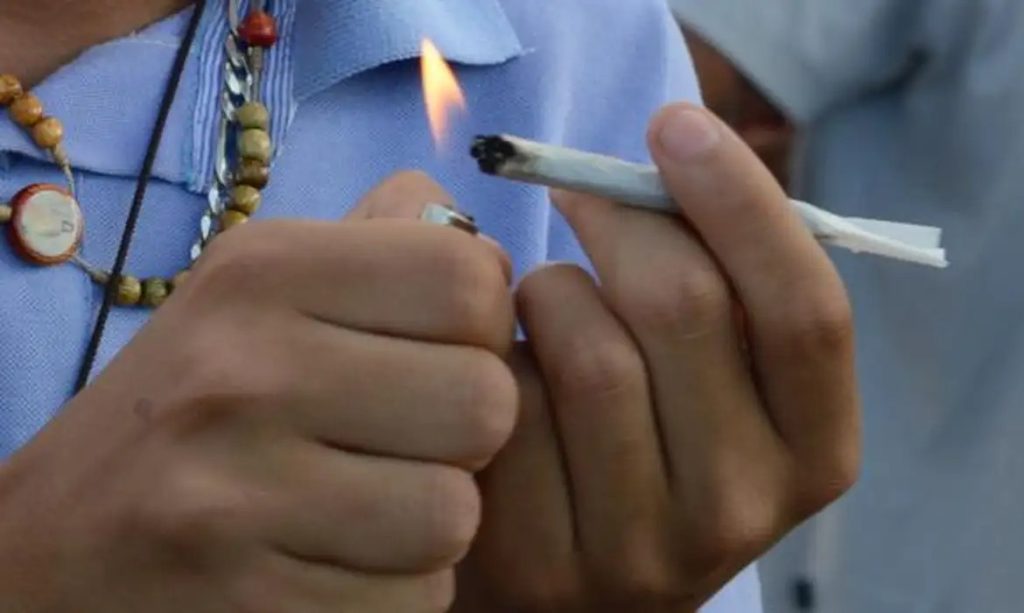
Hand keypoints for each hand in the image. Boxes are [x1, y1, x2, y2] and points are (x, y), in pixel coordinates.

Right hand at [0, 173, 517, 611]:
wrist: (54, 544)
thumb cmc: (191, 410)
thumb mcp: (257, 295)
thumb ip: (378, 248)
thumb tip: (486, 251)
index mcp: (260, 271)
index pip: (471, 281)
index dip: (479, 330)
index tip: (431, 354)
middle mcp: (241, 370)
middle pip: (486, 402)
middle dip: (464, 436)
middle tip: (400, 445)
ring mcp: (231, 494)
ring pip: (456, 515)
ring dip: (428, 526)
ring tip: (364, 512)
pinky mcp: (242, 601)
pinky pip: (412, 600)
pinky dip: (390, 593)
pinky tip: (330, 567)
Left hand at [454, 104, 859, 611]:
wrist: (560, 565)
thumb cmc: (634, 430)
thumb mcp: (707, 371)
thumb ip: (717, 275)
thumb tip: (666, 157)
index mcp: (812, 447)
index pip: (807, 308)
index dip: (742, 199)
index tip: (675, 123)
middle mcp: (743, 507)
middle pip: (687, 306)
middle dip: (621, 219)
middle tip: (579, 189)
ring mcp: (643, 547)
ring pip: (591, 352)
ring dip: (549, 290)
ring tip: (541, 301)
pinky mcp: (545, 559)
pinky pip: (511, 405)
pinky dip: (494, 352)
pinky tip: (496, 364)